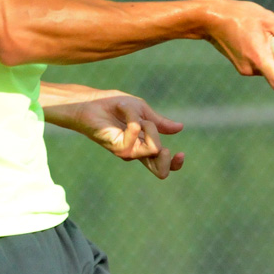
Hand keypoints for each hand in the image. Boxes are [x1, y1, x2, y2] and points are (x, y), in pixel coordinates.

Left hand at [43, 85, 184, 178]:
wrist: (91, 101)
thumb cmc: (112, 105)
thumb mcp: (142, 111)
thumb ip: (160, 122)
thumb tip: (180, 128)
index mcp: (144, 145)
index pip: (163, 164)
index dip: (175, 164)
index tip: (181, 153)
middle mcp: (136, 152)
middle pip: (161, 171)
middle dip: (167, 158)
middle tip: (160, 144)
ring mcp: (127, 152)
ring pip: (154, 148)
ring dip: (149, 127)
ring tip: (134, 117)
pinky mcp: (117, 147)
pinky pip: (137, 136)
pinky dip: (136, 121)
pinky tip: (125, 114)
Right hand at [199, 0, 273, 90]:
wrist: (210, 18)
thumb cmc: (240, 16)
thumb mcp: (269, 18)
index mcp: (260, 60)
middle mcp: (251, 69)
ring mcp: (242, 68)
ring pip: (265, 65)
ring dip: (267, 54)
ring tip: (258, 34)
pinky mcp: (238, 64)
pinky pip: (255, 62)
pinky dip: (258, 52)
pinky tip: (250, 36)